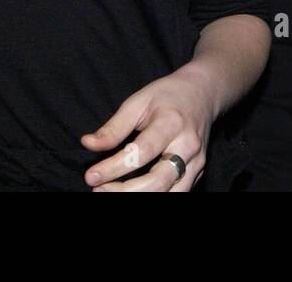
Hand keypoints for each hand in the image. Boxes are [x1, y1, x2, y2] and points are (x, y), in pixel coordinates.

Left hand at [81, 66, 215, 191]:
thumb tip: (88, 144)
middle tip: (98, 189)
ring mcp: (197, 162)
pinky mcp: (198, 173)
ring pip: (170, 194)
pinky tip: (133, 192)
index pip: (141, 153)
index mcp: (171, 123)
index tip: (91, 176)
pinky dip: (155, 196)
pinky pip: (176, 194)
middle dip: (125, 192)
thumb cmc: (167, 95)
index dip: (114, 168)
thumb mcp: (138, 101)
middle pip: (158, 181)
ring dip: (139, 198)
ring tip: (111, 193)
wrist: (203, 93)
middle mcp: (188, 146)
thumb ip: (114, 127)